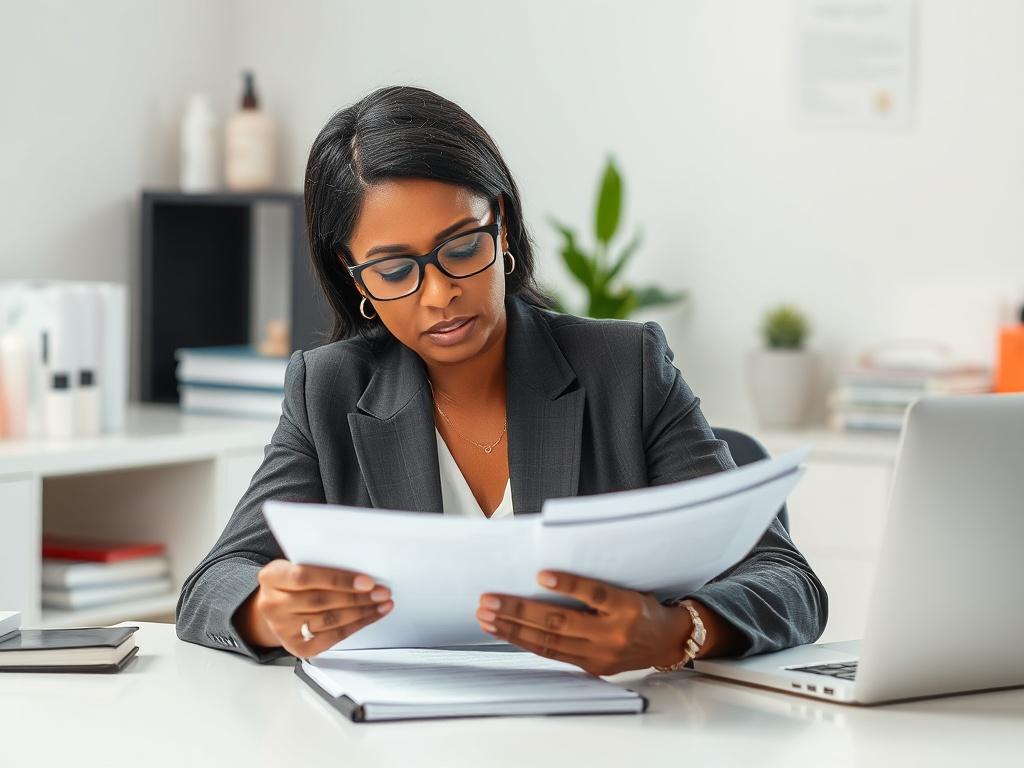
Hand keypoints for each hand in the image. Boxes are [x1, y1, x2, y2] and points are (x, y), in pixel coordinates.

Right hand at [238, 560, 392, 657]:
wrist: (274, 607)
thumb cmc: (292, 581)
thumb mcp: (296, 564)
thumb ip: (320, 565)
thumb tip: (360, 571)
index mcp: (271, 577)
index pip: (305, 577)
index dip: (339, 580)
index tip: (367, 581)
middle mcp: (272, 604)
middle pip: (321, 601)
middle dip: (357, 597)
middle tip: (382, 592)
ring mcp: (282, 628)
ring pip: (329, 620)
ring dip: (361, 612)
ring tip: (381, 603)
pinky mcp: (296, 647)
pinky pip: (332, 637)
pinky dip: (355, 626)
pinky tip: (370, 616)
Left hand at [476, 571, 691, 675]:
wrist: (666, 641)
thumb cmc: (642, 606)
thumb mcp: (629, 588)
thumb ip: (596, 585)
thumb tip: (548, 572)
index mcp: (627, 607)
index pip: (596, 594)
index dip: (569, 585)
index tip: (540, 575)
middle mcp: (614, 634)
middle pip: (561, 622)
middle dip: (519, 610)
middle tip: (489, 600)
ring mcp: (601, 655)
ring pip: (550, 642)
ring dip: (513, 629)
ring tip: (487, 617)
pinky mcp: (592, 667)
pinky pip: (553, 654)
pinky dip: (526, 641)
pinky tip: (505, 631)